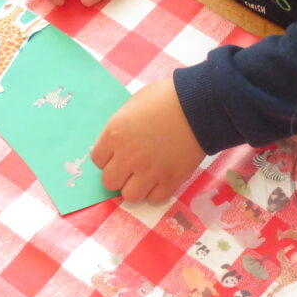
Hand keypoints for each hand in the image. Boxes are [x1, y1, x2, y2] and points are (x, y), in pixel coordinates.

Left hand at [92, 79, 204, 202]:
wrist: (199, 105)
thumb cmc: (165, 97)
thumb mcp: (134, 104)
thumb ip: (121, 126)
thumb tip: (117, 142)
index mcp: (115, 134)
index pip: (97, 160)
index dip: (108, 157)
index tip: (118, 153)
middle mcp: (128, 157)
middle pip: (109, 182)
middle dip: (118, 175)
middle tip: (131, 166)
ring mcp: (149, 172)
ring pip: (130, 196)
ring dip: (136, 186)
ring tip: (146, 175)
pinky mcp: (170, 181)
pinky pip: (155, 198)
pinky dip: (156, 191)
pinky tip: (161, 178)